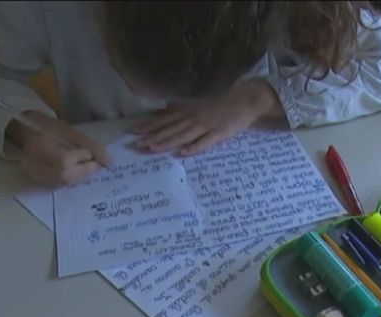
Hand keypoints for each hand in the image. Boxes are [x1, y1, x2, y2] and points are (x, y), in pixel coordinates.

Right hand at [6, 111, 110, 185]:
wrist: (24, 131)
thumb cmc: (48, 127)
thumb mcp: (70, 131)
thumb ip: (90, 146)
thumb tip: (109, 163)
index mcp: (40, 146)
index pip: (64, 161)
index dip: (82, 159)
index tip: (90, 153)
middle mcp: (33, 163)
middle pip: (64, 175)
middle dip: (84, 171)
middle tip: (94, 163)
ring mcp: (34, 173)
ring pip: (63, 183)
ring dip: (80, 176)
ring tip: (86, 166)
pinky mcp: (37, 179)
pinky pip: (59, 184)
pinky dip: (72, 179)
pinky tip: (76, 171)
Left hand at [133, 79, 285, 155]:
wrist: (246, 99)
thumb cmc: (223, 101)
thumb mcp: (200, 102)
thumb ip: (184, 108)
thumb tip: (166, 110)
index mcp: (189, 109)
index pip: (165, 118)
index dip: (149, 125)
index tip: (133, 130)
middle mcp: (195, 117)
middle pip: (170, 128)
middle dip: (153, 136)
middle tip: (136, 144)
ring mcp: (207, 125)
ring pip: (183, 135)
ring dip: (167, 142)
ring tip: (152, 148)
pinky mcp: (219, 134)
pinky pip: (205, 142)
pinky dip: (194, 147)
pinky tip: (182, 153)